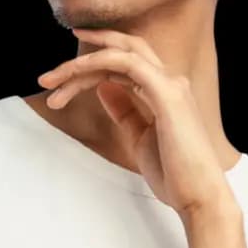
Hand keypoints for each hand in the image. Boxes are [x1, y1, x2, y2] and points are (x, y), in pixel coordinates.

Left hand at [37, 28, 231, 218]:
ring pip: (120, 54)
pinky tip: (77, 74)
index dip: (89, 66)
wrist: (200, 197)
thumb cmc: (175, 174)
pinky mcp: (167, 94)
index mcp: (164, 91)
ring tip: (51, 83)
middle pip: (121, 49)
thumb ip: (125, 111)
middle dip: (82, 55)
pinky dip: (99, 62)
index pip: (122, 64)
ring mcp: (170, 85)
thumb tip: (103, 88)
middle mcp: (169, 81)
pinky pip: (128, 64)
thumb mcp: (140, 138)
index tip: (60, 79)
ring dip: (80, 64)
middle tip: (47, 78)